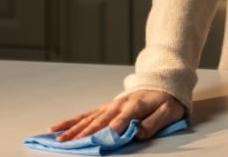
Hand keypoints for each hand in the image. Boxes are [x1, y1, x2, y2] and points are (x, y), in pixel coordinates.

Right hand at [49, 89, 183, 142]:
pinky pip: (85, 115)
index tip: (101, 141)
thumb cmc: (167, 100)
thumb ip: (155, 122)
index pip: (120, 121)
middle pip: (99, 121)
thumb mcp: (170, 111)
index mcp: (135, 106)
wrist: (163, 84)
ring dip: (73, 129)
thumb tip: (138, 133)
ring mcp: (109, 106)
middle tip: (69, 144)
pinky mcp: (105, 108)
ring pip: (88, 119)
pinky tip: (57, 127)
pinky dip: (71, 121)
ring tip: (58, 138)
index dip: (111, 131)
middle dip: (84, 133)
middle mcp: (118, 105)